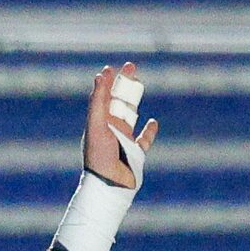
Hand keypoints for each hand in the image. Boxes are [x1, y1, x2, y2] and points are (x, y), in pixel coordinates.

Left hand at [82, 61, 158, 190]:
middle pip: (118, 102)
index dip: (108, 82)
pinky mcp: (136, 153)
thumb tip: (101, 76)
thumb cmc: (100, 156)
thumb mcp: (97, 125)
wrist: (109, 184)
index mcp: (100, 124)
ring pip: (130, 116)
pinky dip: (149, 130)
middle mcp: (111, 130)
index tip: (112, 67)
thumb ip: (99, 101)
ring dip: (133, 101)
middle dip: (124, 84)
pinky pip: (145, 139)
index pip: (103, 97)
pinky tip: (152, 123)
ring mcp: (124, 141)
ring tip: (138, 86)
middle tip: (131, 66)